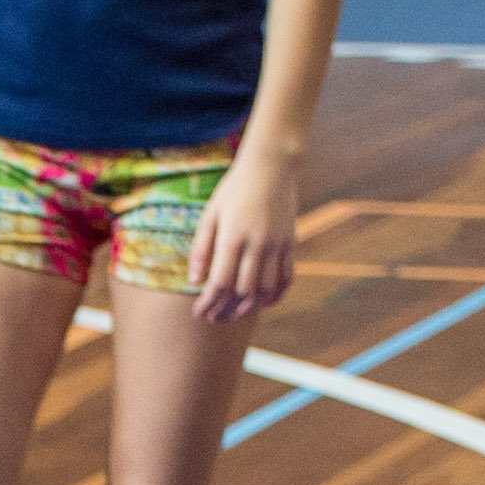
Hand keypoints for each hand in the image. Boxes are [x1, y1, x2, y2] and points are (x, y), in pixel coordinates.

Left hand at [184, 147, 299, 322]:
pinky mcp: (291, 243)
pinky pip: (286, 278)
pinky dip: (275, 296)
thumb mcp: (211, 214)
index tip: (199, 313)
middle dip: (225, 310)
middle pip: (242, 291)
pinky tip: (262, 303)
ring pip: (265, 289)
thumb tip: (193, 282)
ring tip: (234, 315)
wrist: (272, 165)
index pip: (220, 282)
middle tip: (213, 319)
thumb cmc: (234, 189)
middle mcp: (257, 244)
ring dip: (249, 308)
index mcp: (233, 236)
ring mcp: (277, 244)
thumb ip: (201, 249)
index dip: (208, 303)